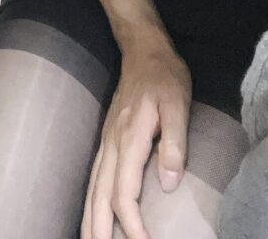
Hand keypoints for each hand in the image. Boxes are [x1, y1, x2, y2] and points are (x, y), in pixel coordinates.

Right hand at [81, 38, 191, 238]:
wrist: (143, 48)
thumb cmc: (164, 76)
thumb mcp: (178, 104)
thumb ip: (175, 142)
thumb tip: (169, 184)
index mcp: (130, 139)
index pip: (125, 194)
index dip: (132, 226)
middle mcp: (112, 144)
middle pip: (100, 197)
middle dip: (100, 231)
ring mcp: (106, 141)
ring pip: (92, 189)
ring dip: (89, 219)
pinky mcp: (107, 138)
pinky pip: (94, 177)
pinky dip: (89, 200)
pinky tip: (92, 211)